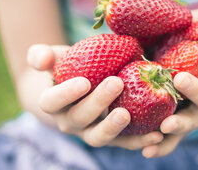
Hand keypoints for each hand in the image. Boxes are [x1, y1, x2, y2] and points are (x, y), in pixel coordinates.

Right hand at [27, 45, 163, 148]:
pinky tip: (156, 133)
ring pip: (99, 137)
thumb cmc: (66, 68)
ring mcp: (90, 131)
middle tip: (116, 83)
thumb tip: (41, 58)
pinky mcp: (112, 136)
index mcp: (52, 103)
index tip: (84, 81)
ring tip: (127, 114)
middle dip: (98, 103)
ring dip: (113, 128)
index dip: (66, 94)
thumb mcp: (54, 58)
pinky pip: (124, 142)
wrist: (79, 86)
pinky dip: (139, 141)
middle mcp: (69, 122)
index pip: (52, 101)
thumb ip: (41, 56)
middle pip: (79, 118)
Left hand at [140, 9, 197, 157]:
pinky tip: (147, 151)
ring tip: (166, 124)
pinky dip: (161, 147)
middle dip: (197, 89)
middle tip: (180, 79)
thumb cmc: (178, 54)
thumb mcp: (182, 37)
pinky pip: (171, 143)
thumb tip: (196, 15)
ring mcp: (193, 115)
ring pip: (191, 122)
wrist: (173, 81)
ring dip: (180, 124)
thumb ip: (189, 25)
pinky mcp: (176, 130)